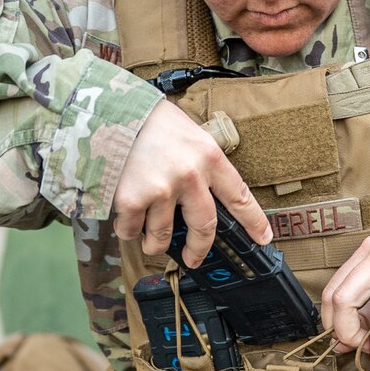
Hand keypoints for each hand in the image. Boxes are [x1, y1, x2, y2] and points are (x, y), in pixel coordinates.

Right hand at [112, 101, 270, 266]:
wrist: (107, 111)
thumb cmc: (147, 121)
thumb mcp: (187, 134)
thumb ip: (199, 164)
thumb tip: (203, 199)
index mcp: (208, 157)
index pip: (238, 195)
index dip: (253, 221)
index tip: (263, 238)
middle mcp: (190, 176)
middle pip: (204, 227)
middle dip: (199, 249)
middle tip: (194, 258)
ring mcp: (162, 190)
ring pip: (163, 236)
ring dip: (154, 243)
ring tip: (148, 239)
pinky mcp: (133, 200)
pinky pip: (133, 231)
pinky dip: (128, 229)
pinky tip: (124, 217)